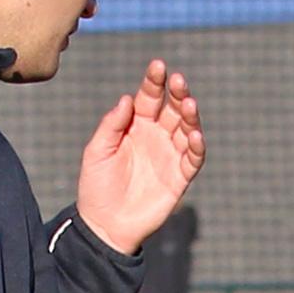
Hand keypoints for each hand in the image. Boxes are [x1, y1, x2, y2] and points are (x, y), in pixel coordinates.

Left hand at [75, 59, 203, 254]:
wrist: (105, 225)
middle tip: (179, 81)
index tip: (159, 66)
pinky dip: (197, 147)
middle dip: (177, 93)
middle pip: (172, 109)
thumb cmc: (96, 186)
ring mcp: (169, 155)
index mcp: (135, 125)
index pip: (149, 97)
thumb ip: (112, 124)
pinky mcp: (179, 177)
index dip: (154, 82)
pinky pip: (193, 159)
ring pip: (187, 129)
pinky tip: (195, 135)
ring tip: (189, 104)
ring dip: (190, 116)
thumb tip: (127, 98)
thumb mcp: (97, 151)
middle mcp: (156, 136)